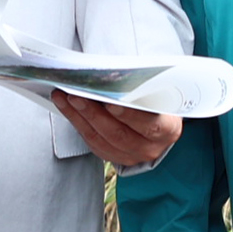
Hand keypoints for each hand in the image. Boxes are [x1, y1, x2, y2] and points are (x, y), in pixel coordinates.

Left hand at [52, 95, 179, 167]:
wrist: (159, 123)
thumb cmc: (157, 102)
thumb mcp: (159, 93)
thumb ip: (143, 88)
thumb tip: (114, 75)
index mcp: (168, 129)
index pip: (150, 125)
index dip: (130, 115)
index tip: (111, 103)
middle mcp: (150, 147)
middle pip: (118, 134)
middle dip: (94, 113)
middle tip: (77, 96)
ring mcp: (131, 155)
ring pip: (101, 139)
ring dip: (79, 117)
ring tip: (64, 98)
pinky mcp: (114, 157)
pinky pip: (92, 142)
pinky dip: (77, 123)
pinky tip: (67, 107)